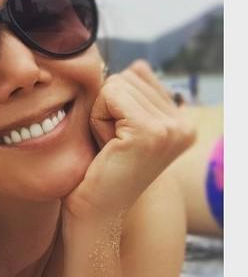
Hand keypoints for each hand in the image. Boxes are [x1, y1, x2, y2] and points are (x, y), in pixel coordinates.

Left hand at [62, 60, 195, 221]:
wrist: (94, 210)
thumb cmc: (100, 169)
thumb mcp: (122, 126)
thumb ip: (134, 96)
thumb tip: (138, 66)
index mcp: (182, 122)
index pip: (138, 75)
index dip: (115, 104)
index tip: (118, 140)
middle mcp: (184, 125)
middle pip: (127, 77)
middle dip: (107, 109)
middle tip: (111, 146)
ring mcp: (170, 128)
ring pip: (116, 85)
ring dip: (100, 115)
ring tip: (109, 147)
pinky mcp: (149, 131)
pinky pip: (109, 95)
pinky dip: (97, 118)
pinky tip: (106, 146)